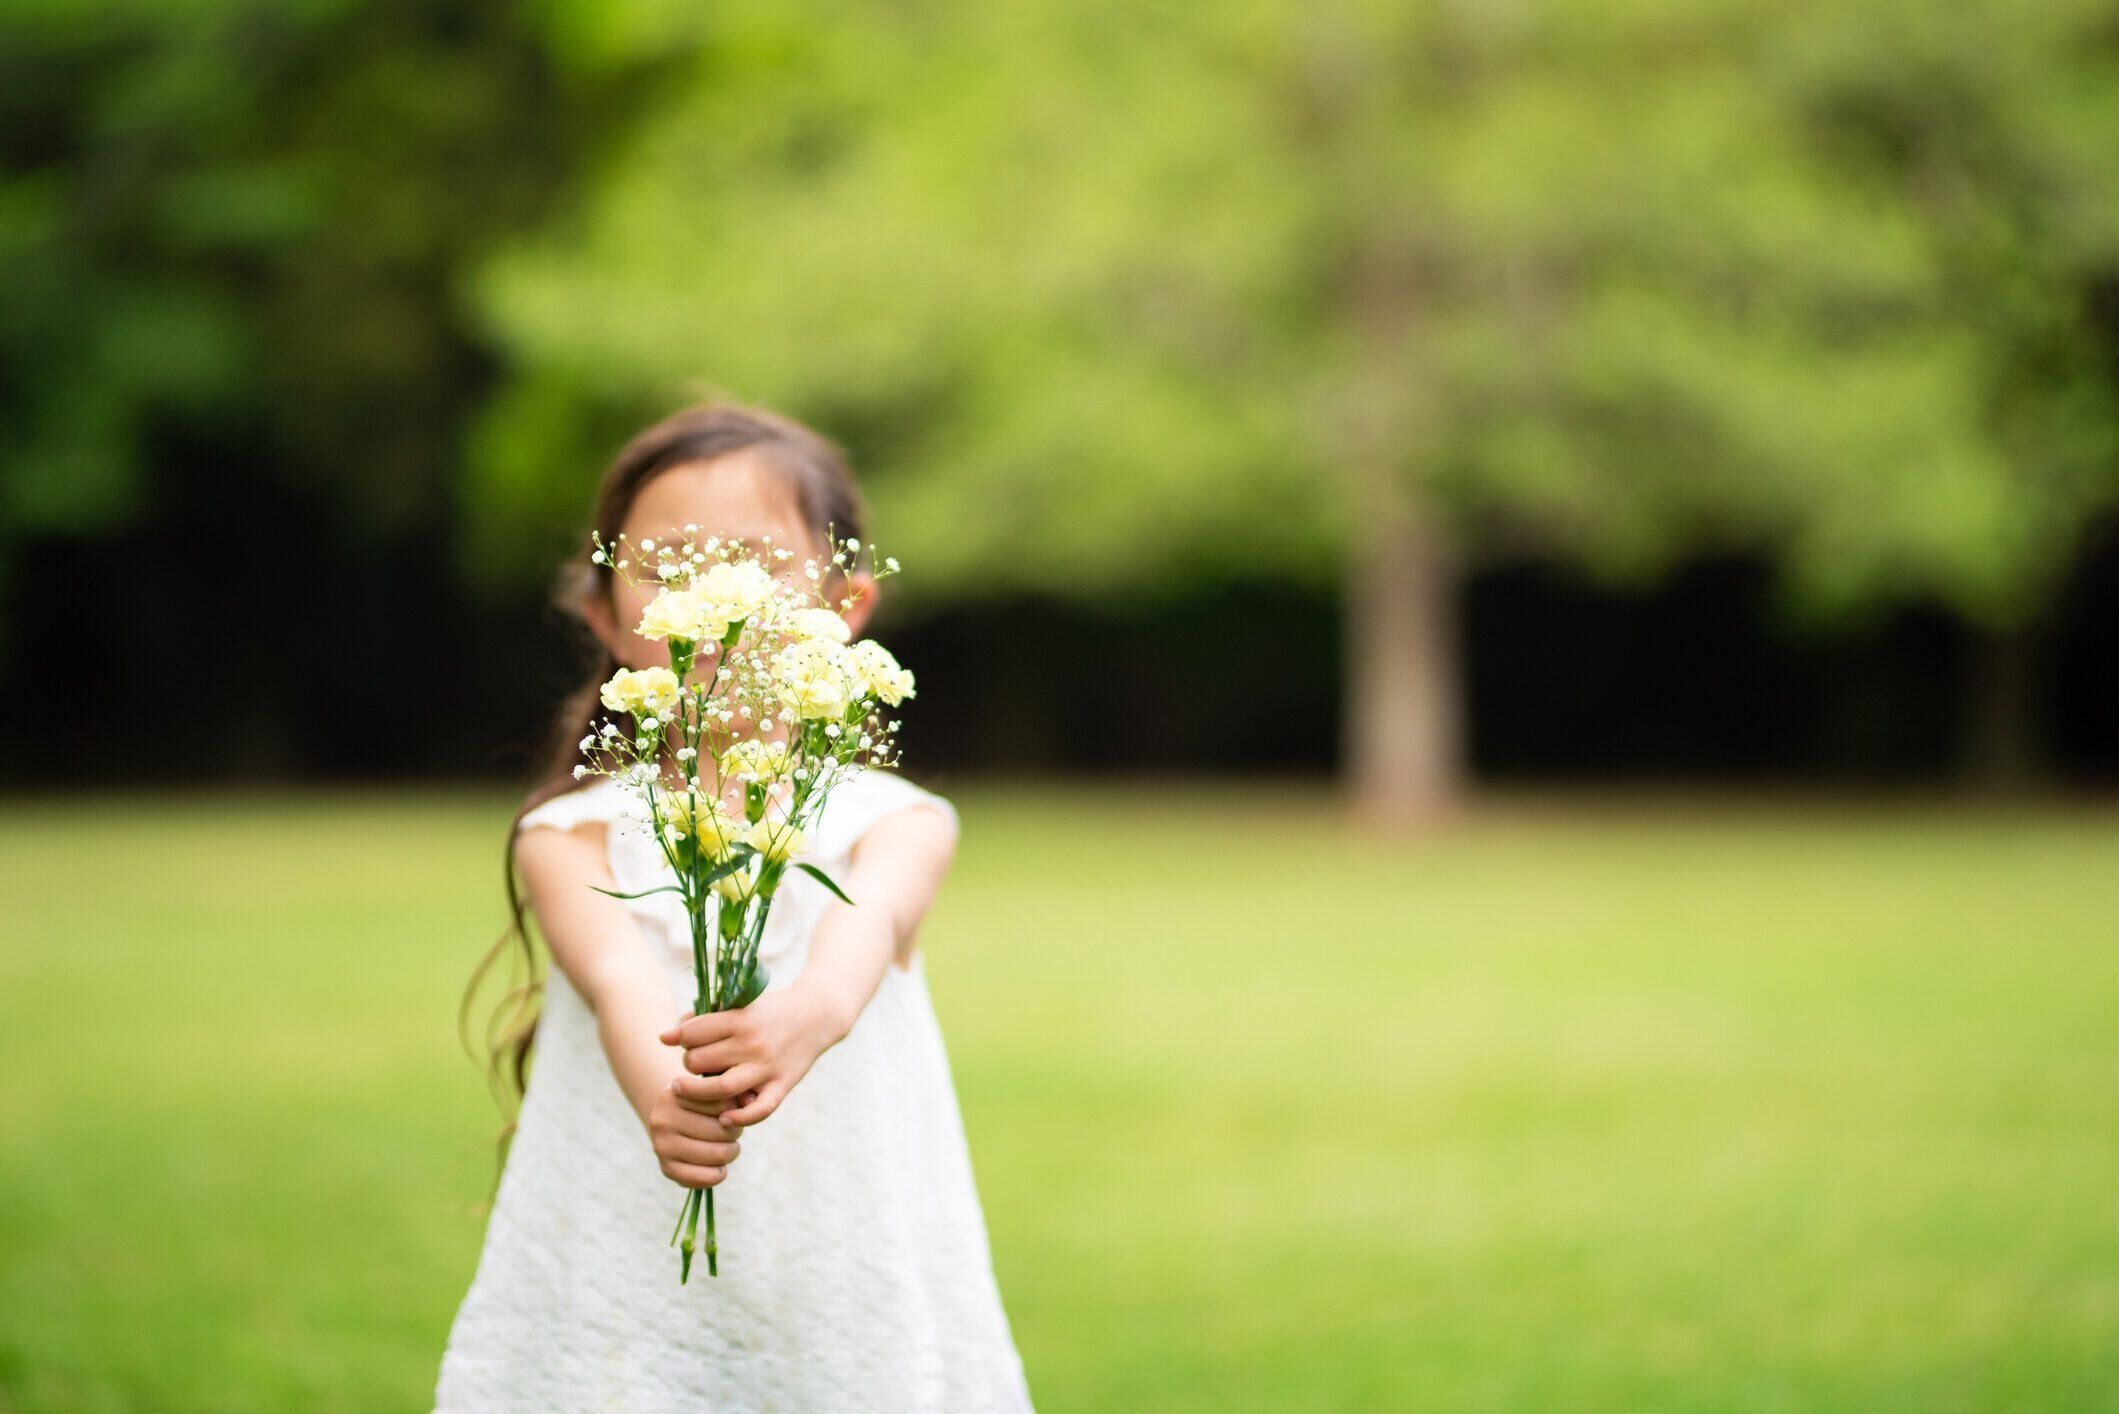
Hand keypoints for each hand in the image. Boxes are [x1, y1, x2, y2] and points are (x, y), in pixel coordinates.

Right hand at [645, 1077, 742, 1188]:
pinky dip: (719, 1174)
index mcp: (676, 1093)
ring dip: (731, 1152)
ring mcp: (662, 1145)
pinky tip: (719, 1167)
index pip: (725, 1104)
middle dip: (735, 1133)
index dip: (737, 1109)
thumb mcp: (712, 1090)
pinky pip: (704, 1177)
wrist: (670, 1122)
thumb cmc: (700, 1103)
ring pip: (718, 1153)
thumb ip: (734, 1092)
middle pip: (722, 1131)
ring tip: (728, 1146)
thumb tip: (749, 1101)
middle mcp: (664, 1119)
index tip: (731, 1110)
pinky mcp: (666, 1169)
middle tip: (732, 1132)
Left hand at [657, 985, 846, 1127]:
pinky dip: (739, 1118)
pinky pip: (759, 1110)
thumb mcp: (738, 1005)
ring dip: (695, 1092)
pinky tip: (723, 1118)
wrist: (816, 1015)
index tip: (687, 1041)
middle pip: (699, 1061)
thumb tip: (663, 1038)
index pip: (692, 1034)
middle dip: (689, 1063)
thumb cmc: (768, 1010)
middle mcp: (752, 1043)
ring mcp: (767, 1066)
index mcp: (740, 1018)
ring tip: (683, 1089)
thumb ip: (701, 1019)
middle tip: (695, 1063)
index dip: (681, 1038)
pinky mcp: (782, 1084)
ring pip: (719, 1088)